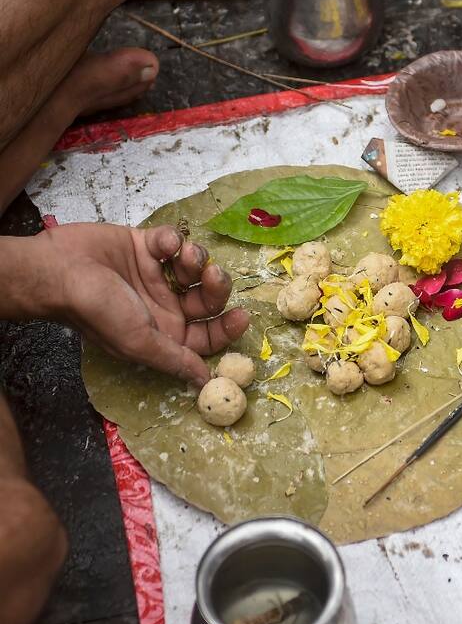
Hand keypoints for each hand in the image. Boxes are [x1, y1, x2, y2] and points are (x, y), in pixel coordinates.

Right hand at [37, 223, 247, 385]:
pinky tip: (160, 244)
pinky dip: (172, 240)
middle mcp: (164, 305)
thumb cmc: (97, 310)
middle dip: (217, 286)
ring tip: (184, 255)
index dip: (227, 328)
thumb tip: (204, 383)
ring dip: (197, 259)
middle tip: (214, 274)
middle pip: (207, 299)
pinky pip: (173, 241)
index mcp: (165, 332)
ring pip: (196, 267)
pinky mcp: (147, 246)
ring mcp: (157, 274)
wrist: (58, 270)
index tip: (241, 315)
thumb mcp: (140, 341)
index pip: (207, 335)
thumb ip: (175, 359)